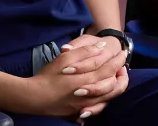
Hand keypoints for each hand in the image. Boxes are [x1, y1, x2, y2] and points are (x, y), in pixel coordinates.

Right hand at [12, 39, 127, 119]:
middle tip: (122, 66)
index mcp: (89, 78)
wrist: (35, 98)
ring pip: (110, 97)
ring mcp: (88, 104)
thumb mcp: (64, 58)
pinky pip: (100, 106)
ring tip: (116, 78)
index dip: (118, 59)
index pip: (111, 68)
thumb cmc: (48, 76)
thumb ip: (84, 52)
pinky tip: (104, 94)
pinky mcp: (82, 111)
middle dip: (122, 74)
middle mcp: (93, 93)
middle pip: (115, 85)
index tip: (122, 53)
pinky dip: (106, 99)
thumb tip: (101, 47)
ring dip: (116, 86)